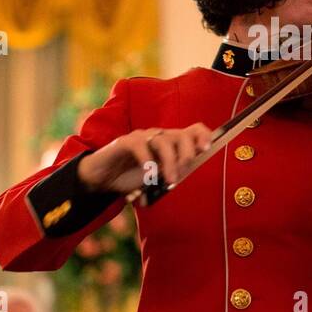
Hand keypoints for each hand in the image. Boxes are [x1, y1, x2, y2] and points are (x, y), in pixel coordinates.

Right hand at [76, 123, 213, 193]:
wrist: (103, 179)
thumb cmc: (133, 177)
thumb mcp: (159, 177)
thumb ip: (174, 172)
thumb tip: (187, 170)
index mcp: (171, 143)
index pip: (193, 130)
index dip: (203, 136)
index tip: (207, 149)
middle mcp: (159, 136)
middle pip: (181, 135)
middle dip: (186, 154)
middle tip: (183, 173)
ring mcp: (143, 137)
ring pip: (163, 141)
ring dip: (169, 162)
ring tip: (169, 180)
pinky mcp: (126, 142)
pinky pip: (141, 146)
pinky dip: (148, 161)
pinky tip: (149, 174)